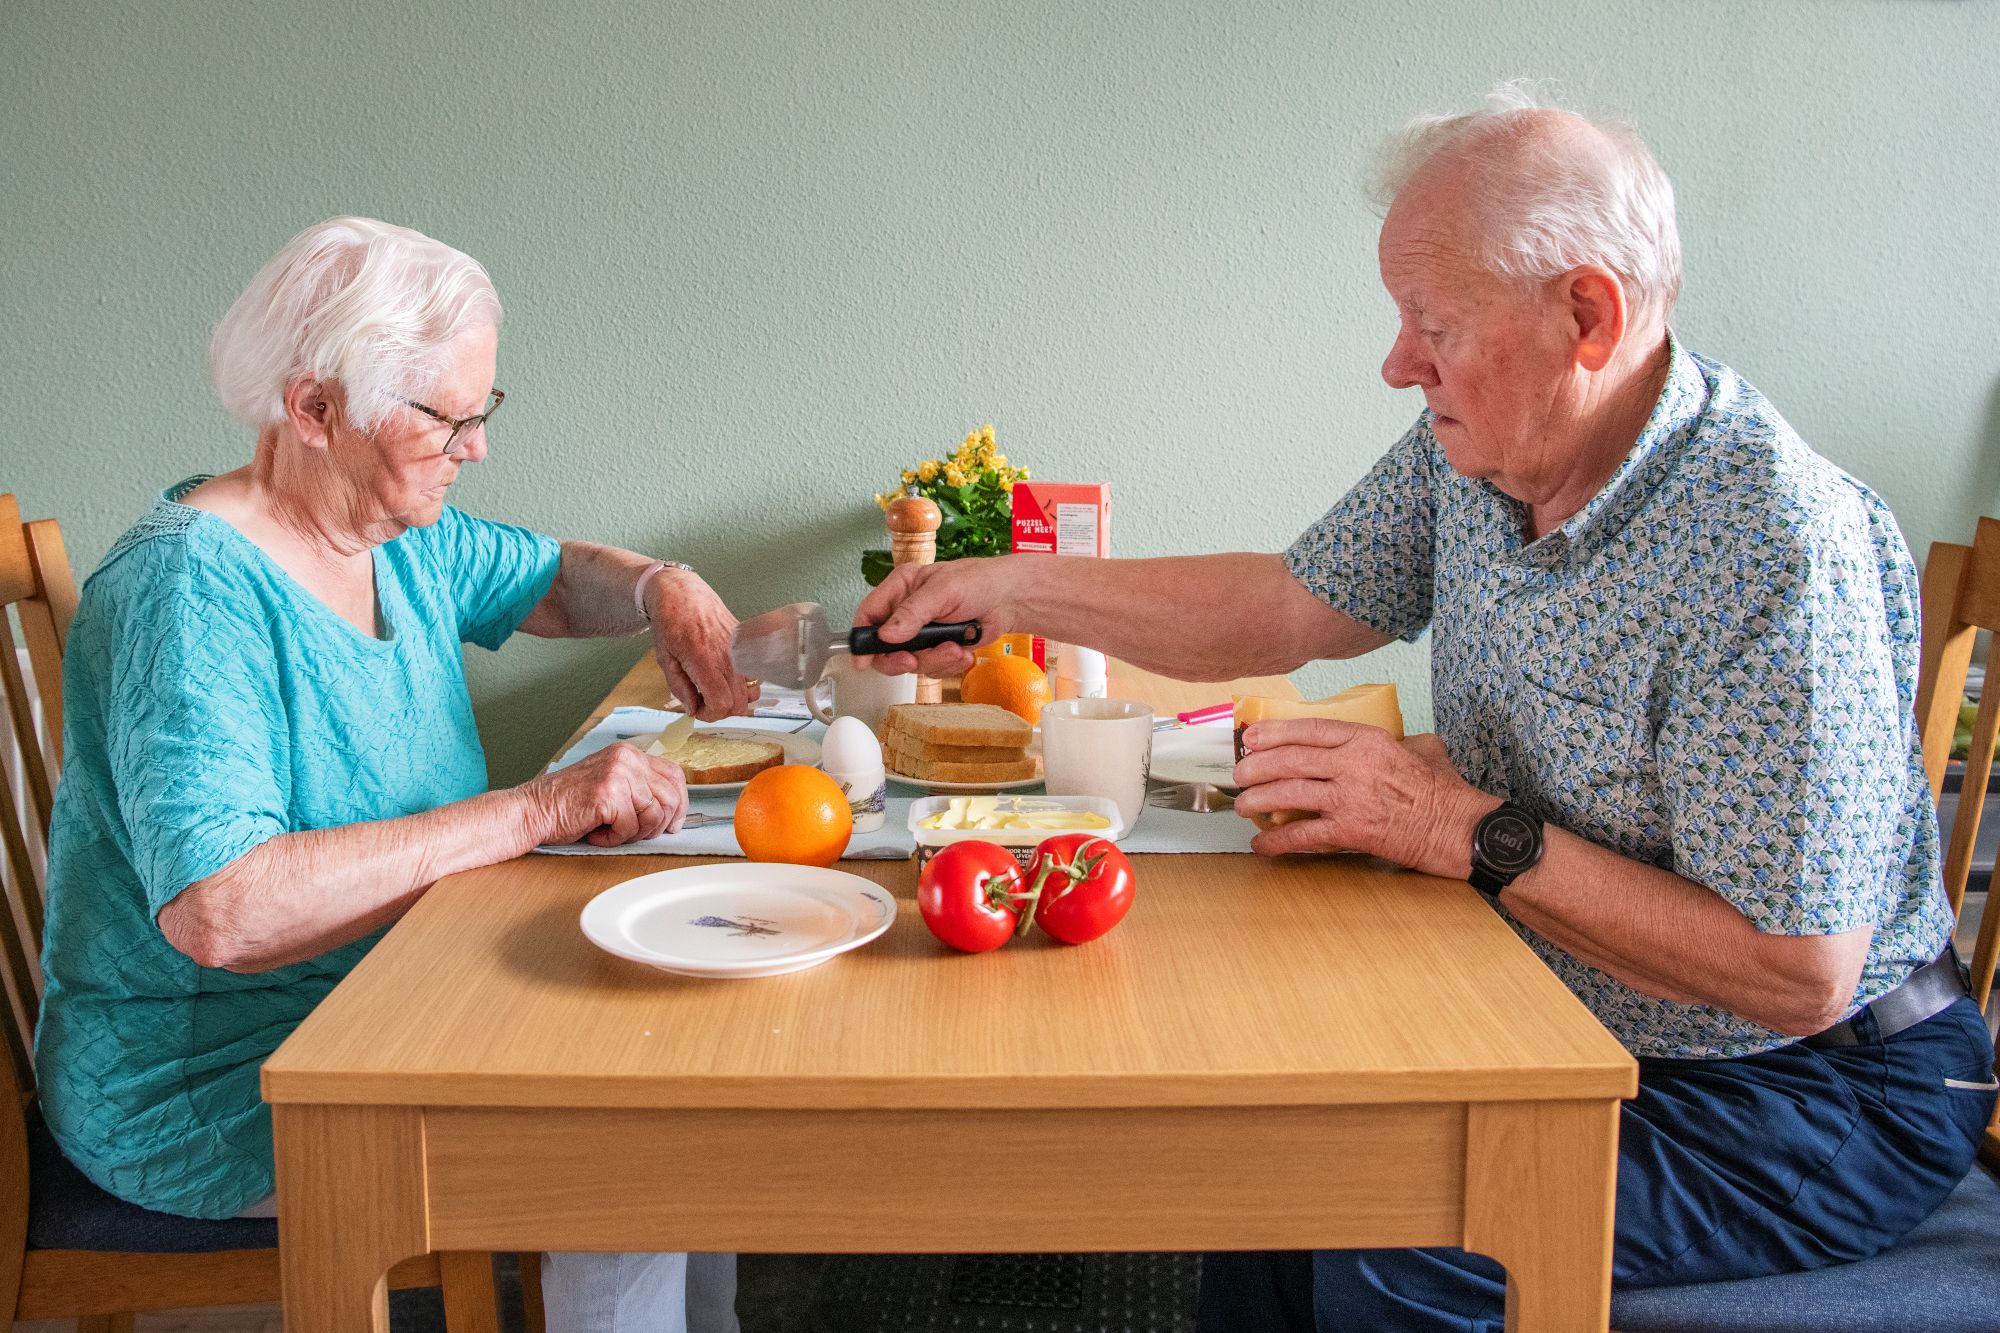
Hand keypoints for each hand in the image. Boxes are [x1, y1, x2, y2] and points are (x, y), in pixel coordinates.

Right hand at [519, 742, 689, 846]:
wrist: (533, 810)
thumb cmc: (569, 804)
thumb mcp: (611, 785)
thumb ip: (639, 789)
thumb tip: (673, 811)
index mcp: (629, 754)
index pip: (675, 775)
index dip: (680, 803)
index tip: (673, 823)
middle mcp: (626, 759)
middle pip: (671, 797)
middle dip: (658, 824)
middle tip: (634, 833)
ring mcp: (618, 774)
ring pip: (654, 815)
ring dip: (634, 833)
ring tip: (610, 831)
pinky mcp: (608, 794)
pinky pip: (631, 827)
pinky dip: (614, 839)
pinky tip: (597, 833)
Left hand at [646, 567, 754, 719]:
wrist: (682, 594)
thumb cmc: (671, 622)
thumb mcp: (665, 659)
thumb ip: (679, 688)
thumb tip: (692, 708)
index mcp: (704, 661)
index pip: (721, 703)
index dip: (710, 715)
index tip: (698, 711)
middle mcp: (727, 657)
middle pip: (739, 703)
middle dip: (721, 710)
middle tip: (705, 702)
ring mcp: (740, 651)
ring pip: (751, 691)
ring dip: (736, 698)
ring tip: (717, 691)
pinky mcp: (745, 645)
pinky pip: (754, 674)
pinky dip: (743, 683)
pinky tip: (726, 678)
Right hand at [853, 557, 1017, 676]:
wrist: (1009, 600)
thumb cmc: (979, 581)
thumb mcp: (943, 591)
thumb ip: (913, 612)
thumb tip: (887, 634)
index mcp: (900, 588)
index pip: (868, 615)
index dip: (862, 639)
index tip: (863, 660)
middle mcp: (906, 612)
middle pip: (884, 647)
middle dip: (901, 658)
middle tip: (914, 660)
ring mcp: (921, 632)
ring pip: (911, 661)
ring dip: (934, 660)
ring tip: (955, 648)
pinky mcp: (937, 648)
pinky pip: (931, 668)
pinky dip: (948, 664)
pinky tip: (963, 651)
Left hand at [1232, 722, 1498, 872]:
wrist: (1459, 828)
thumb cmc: (1445, 790)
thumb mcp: (1423, 748)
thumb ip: (1398, 740)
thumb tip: (1393, 741)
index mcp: (1368, 740)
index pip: (1310, 729)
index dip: (1275, 733)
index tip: (1252, 738)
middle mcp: (1353, 764)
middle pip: (1291, 759)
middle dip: (1257, 767)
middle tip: (1240, 774)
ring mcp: (1350, 797)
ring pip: (1289, 793)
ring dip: (1259, 800)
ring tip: (1244, 806)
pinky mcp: (1351, 830)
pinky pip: (1304, 835)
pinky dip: (1277, 842)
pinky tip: (1261, 846)